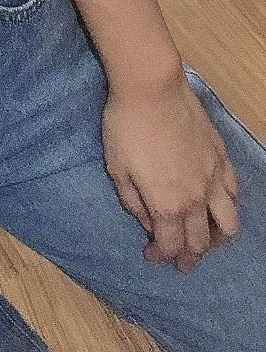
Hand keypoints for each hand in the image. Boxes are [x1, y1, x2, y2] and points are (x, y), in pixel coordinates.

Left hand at [102, 70, 240, 271]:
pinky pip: (234, 193)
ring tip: (206, 240)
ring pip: (229, 224)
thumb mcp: (116, 168)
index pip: (170, 245)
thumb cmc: (126, 127)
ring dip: (218, 239)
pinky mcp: (222, 158)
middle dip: (190, 257)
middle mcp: (196, 198)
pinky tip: (218, 205)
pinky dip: (228, 207)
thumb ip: (133, 202)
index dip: (161, 256)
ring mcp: (214, 178)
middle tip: (180, 263)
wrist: (152, 89)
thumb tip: (147, 223)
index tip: (151, 256)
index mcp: (166, 203)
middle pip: (201, 241)